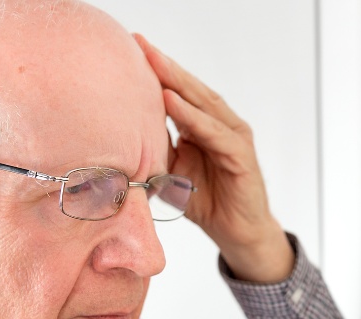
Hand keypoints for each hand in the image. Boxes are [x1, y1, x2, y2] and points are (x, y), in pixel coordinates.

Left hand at [135, 34, 293, 282]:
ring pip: (204, 104)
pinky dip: (193, 117)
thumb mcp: (171, 172)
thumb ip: (156, 150)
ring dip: (177, 82)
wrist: (236, 233)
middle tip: (140, 43)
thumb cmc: (205, 201)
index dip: (157, 71)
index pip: (179, 91)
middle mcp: (221, 125)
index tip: (131, 48)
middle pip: (191, 89)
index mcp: (203, 125)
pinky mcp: (241, 157)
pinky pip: (214, 133)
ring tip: (154, 63)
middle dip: (165, 66)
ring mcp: (233, 138)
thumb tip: (120, 138)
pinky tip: (172, 101)